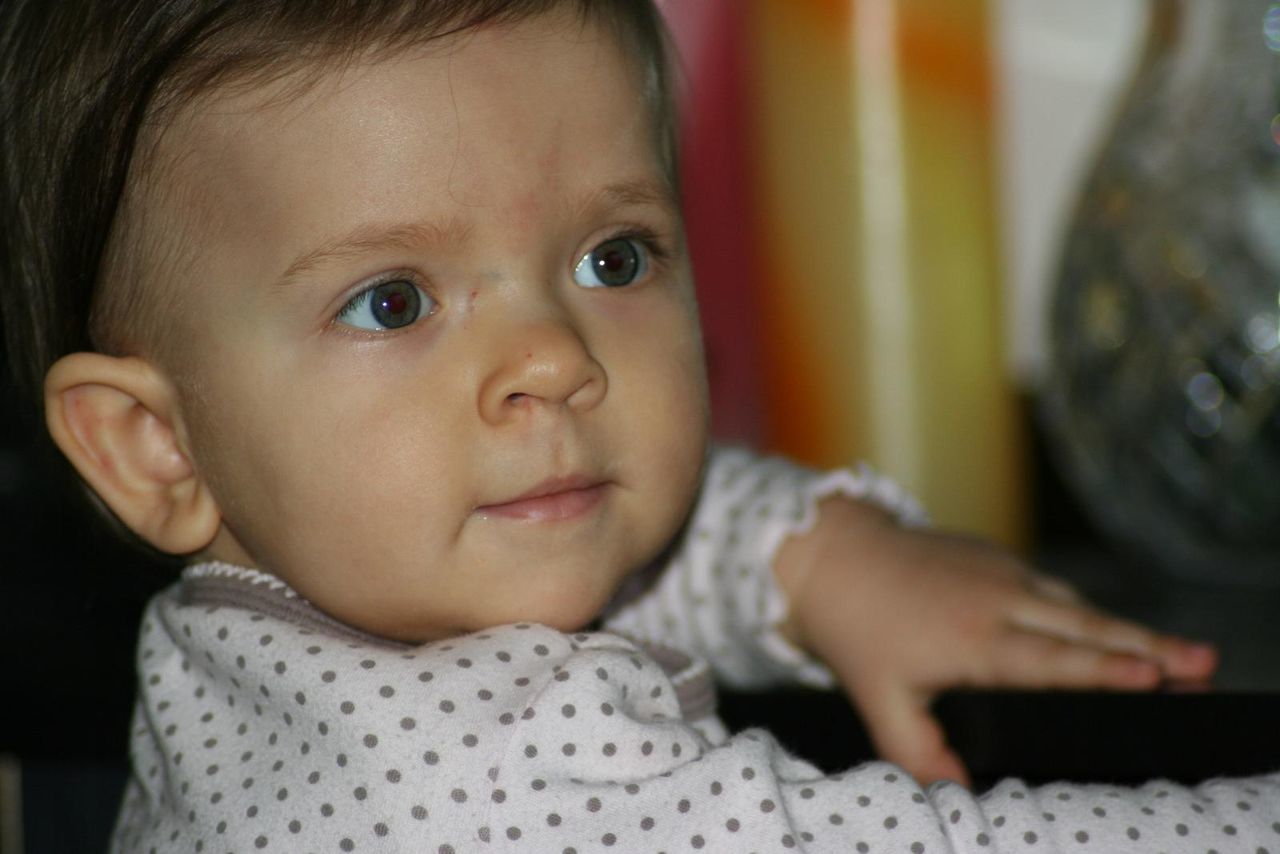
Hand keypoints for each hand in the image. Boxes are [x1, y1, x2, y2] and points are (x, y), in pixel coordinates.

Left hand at [773, 497, 1217, 786]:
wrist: (835, 554)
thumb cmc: (857, 630)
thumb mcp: (879, 699)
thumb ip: (919, 751)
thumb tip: (957, 793)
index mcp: (973, 638)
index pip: (1052, 661)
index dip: (1104, 671)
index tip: (1154, 675)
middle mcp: (1000, 600)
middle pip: (1087, 627)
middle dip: (1149, 646)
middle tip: (1204, 662)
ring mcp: (1004, 573)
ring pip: (1079, 606)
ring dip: (1131, 631)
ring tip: (1182, 658)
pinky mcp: (1002, 559)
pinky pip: (1058, 592)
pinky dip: (1092, 615)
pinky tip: (1118, 639)